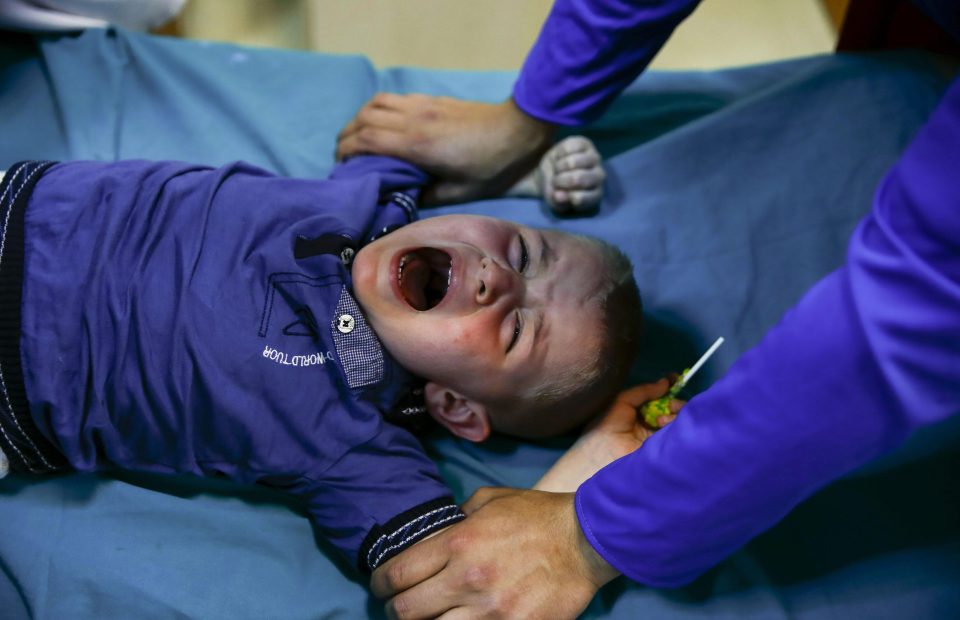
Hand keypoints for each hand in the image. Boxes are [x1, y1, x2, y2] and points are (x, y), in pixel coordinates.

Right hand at [337, 95, 554, 204]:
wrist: (520, 131)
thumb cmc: (493, 168)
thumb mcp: (459, 194)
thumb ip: (425, 196)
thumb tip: (400, 197)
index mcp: (417, 144)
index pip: (365, 139)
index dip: (346, 153)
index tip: (342, 170)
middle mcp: (414, 119)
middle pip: (363, 119)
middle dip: (346, 138)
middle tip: (345, 160)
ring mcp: (422, 105)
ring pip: (375, 103)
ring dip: (359, 120)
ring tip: (358, 141)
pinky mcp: (431, 99)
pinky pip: (392, 99)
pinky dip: (377, 110)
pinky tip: (382, 126)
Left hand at [371, 487, 617, 618]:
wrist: (586, 540)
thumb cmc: (537, 516)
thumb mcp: (489, 501)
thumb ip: (457, 518)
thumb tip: (435, 535)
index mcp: (458, 542)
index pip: (397, 574)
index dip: (379, 585)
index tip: (381, 587)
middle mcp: (467, 578)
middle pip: (406, 611)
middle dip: (396, 610)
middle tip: (401, 607)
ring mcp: (490, 610)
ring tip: (430, 618)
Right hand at [506, 136, 605, 214]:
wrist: (553, 170)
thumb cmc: (557, 188)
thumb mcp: (554, 200)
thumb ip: (557, 202)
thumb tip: (558, 196)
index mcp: (595, 194)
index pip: (583, 198)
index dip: (567, 197)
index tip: (559, 195)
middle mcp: (600, 176)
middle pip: (578, 178)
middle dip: (560, 181)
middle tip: (555, 182)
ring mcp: (594, 158)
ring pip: (572, 162)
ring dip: (558, 168)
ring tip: (557, 170)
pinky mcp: (585, 143)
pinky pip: (568, 148)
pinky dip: (559, 154)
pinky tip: (560, 158)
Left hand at [536, 379, 682, 492]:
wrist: (603, 454)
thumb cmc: (606, 425)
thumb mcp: (623, 401)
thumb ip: (644, 390)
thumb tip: (667, 381)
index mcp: (640, 414)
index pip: (660, 399)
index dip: (668, 389)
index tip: (676, 379)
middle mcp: (652, 425)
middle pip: (674, 409)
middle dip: (675, 402)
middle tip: (670, 403)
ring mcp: (660, 438)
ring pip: (679, 420)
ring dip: (674, 413)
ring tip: (660, 418)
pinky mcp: (666, 450)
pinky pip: (679, 434)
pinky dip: (675, 424)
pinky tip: (663, 423)